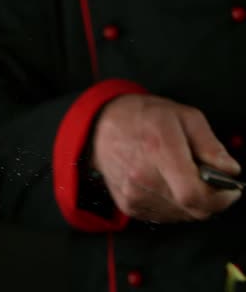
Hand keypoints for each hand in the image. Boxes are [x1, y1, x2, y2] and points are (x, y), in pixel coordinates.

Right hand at [90, 94, 241, 222]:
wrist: (100, 128)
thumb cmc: (143, 117)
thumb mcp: (184, 116)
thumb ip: (210, 144)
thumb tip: (229, 170)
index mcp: (159, 151)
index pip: (195, 195)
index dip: (221, 198)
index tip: (231, 189)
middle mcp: (143, 177)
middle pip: (192, 209)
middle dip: (210, 199)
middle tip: (209, 180)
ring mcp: (133, 194)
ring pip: (181, 215)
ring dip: (191, 202)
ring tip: (182, 177)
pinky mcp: (128, 205)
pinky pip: (164, 216)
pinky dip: (174, 205)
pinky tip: (168, 184)